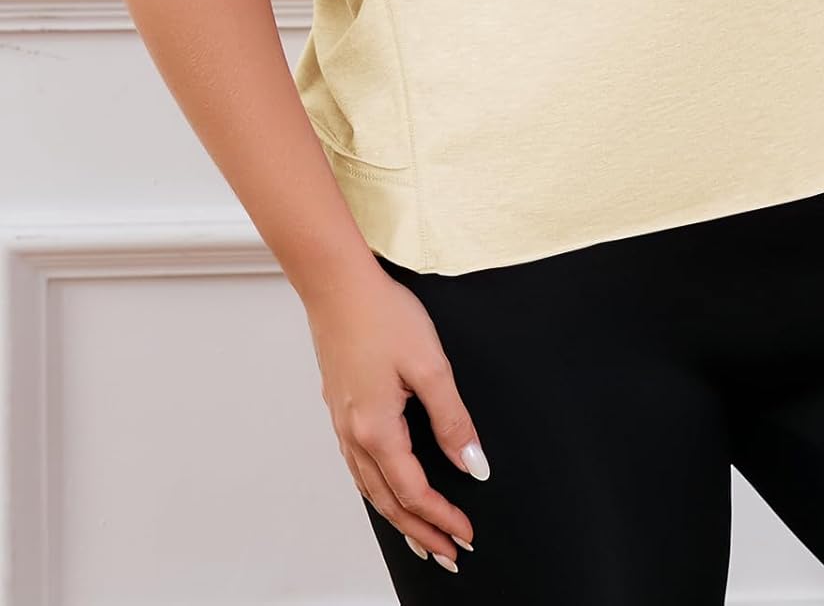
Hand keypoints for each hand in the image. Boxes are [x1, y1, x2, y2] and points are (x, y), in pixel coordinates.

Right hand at [303, 264, 490, 569]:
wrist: (337, 284)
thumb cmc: (381, 315)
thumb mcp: (431, 366)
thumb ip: (453, 420)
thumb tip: (473, 465)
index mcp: (377, 430)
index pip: (414, 492)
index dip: (442, 518)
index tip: (466, 534)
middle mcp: (354, 434)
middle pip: (388, 502)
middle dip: (420, 532)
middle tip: (448, 554)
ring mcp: (342, 423)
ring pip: (369, 488)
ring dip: (398, 517)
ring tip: (421, 536)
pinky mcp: (341, 407)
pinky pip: (359, 467)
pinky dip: (378, 490)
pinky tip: (388, 489)